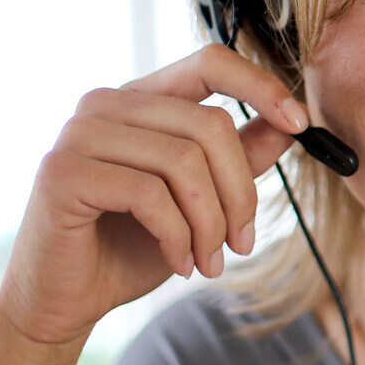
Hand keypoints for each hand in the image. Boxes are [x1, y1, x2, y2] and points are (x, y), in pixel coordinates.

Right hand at [0, 44, 310, 345]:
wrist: (65, 303)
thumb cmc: (131, 246)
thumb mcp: (202, 198)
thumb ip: (240, 155)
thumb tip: (291, 123)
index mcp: (141, 99)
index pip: (210, 61)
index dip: (261, 87)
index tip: (301, 124)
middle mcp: (105, 104)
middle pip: (210, 125)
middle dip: (241, 193)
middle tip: (243, 243)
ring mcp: (79, 135)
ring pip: (185, 162)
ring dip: (211, 223)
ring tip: (210, 261)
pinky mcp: (63, 173)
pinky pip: (150, 194)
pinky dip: (178, 236)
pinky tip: (180, 263)